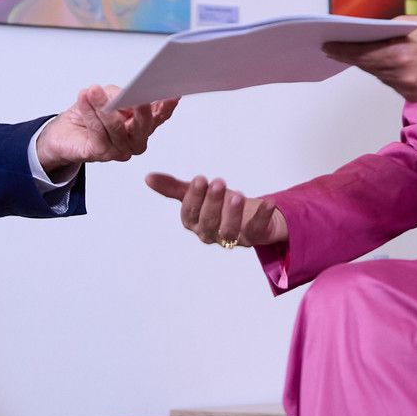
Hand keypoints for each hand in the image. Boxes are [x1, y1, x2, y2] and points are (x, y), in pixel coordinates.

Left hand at [36, 87, 176, 168]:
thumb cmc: (92, 112)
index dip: (167, 106)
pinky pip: (97, 132)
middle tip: (136, 95)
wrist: (65, 131)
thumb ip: (122, 96)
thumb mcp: (110, 95)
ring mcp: (120, 149)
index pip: (160, 115)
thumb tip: (127, 96)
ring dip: (103, 106)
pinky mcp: (100, 153)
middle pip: (143, 126)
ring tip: (94, 91)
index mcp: (144, 124)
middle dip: (140, 110)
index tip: (171, 95)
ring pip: (116, 128)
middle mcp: (135, 140)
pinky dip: (90, 113)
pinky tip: (85, 99)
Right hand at [145, 173, 288, 249]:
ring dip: (232, 214)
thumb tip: (148, 177)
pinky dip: (263, 216)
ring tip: (236, 194)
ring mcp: (234, 237)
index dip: (194, 198)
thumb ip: (174, 188)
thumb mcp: (197, 194)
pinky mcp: (255, 236)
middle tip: (217, 182)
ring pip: (230, 232)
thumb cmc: (219, 204)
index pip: (190, 214)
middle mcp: (212, 233)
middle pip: (209, 223)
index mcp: (195, 223)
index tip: (199, 179)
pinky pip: (258, 230)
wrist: (250, 214)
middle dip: (212, 204)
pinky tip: (268, 202)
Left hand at [324, 16, 416, 101]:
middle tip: (337, 46)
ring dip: (372, 63)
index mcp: (400, 55)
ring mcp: (408, 89)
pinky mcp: (413, 96)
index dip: (342, 50)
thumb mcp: (416, 23)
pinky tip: (389, 61)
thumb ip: (388, 30)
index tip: (328, 45)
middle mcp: (402, 76)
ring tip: (361, 51)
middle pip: (368, 66)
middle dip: (354, 55)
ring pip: (379, 75)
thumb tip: (367, 34)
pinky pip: (392, 82)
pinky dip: (388, 71)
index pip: (361, 55)